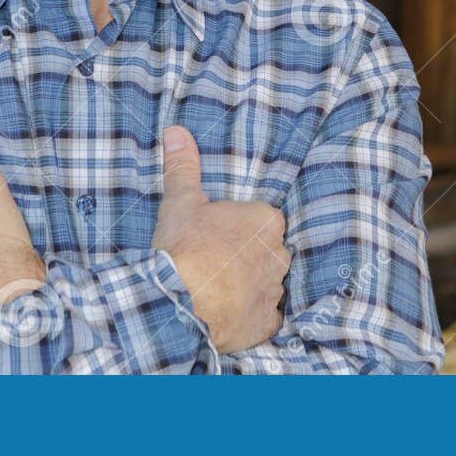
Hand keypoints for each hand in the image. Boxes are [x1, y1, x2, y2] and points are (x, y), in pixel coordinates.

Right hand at [151, 125, 290, 352]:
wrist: (180, 303)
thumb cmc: (184, 248)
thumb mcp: (180, 202)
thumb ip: (183, 167)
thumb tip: (176, 131)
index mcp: (266, 221)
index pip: (261, 220)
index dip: (238, 228)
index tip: (216, 237)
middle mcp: (279, 254)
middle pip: (266, 252)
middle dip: (245, 258)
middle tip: (213, 264)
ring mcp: (274, 290)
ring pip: (266, 284)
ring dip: (247, 287)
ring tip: (217, 292)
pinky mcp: (266, 324)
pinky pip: (263, 318)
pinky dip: (249, 318)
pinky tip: (229, 316)